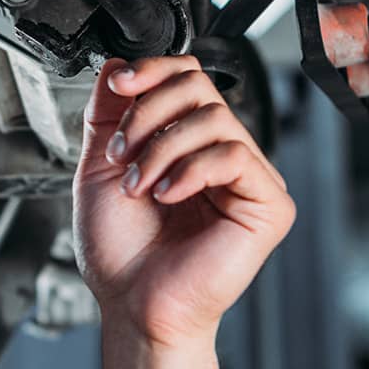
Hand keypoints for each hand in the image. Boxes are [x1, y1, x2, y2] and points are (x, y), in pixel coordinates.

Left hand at [73, 57, 294, 354]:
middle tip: (122, 154)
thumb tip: (116, 63)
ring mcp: (248, 179)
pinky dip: (191, 169)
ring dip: (161, 148)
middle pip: (199, 86)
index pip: (186, 78)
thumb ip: (108, 114)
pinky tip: (167, 195)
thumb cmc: (121, 253)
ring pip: (213, 117)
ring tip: (138, 187)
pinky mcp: (268, 206)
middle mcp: (221, 155)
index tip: (119, 85)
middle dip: (148, 112)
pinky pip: (235, 155)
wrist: (132, 304)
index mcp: (187, 144)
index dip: (152, 72)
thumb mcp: (100, 168)